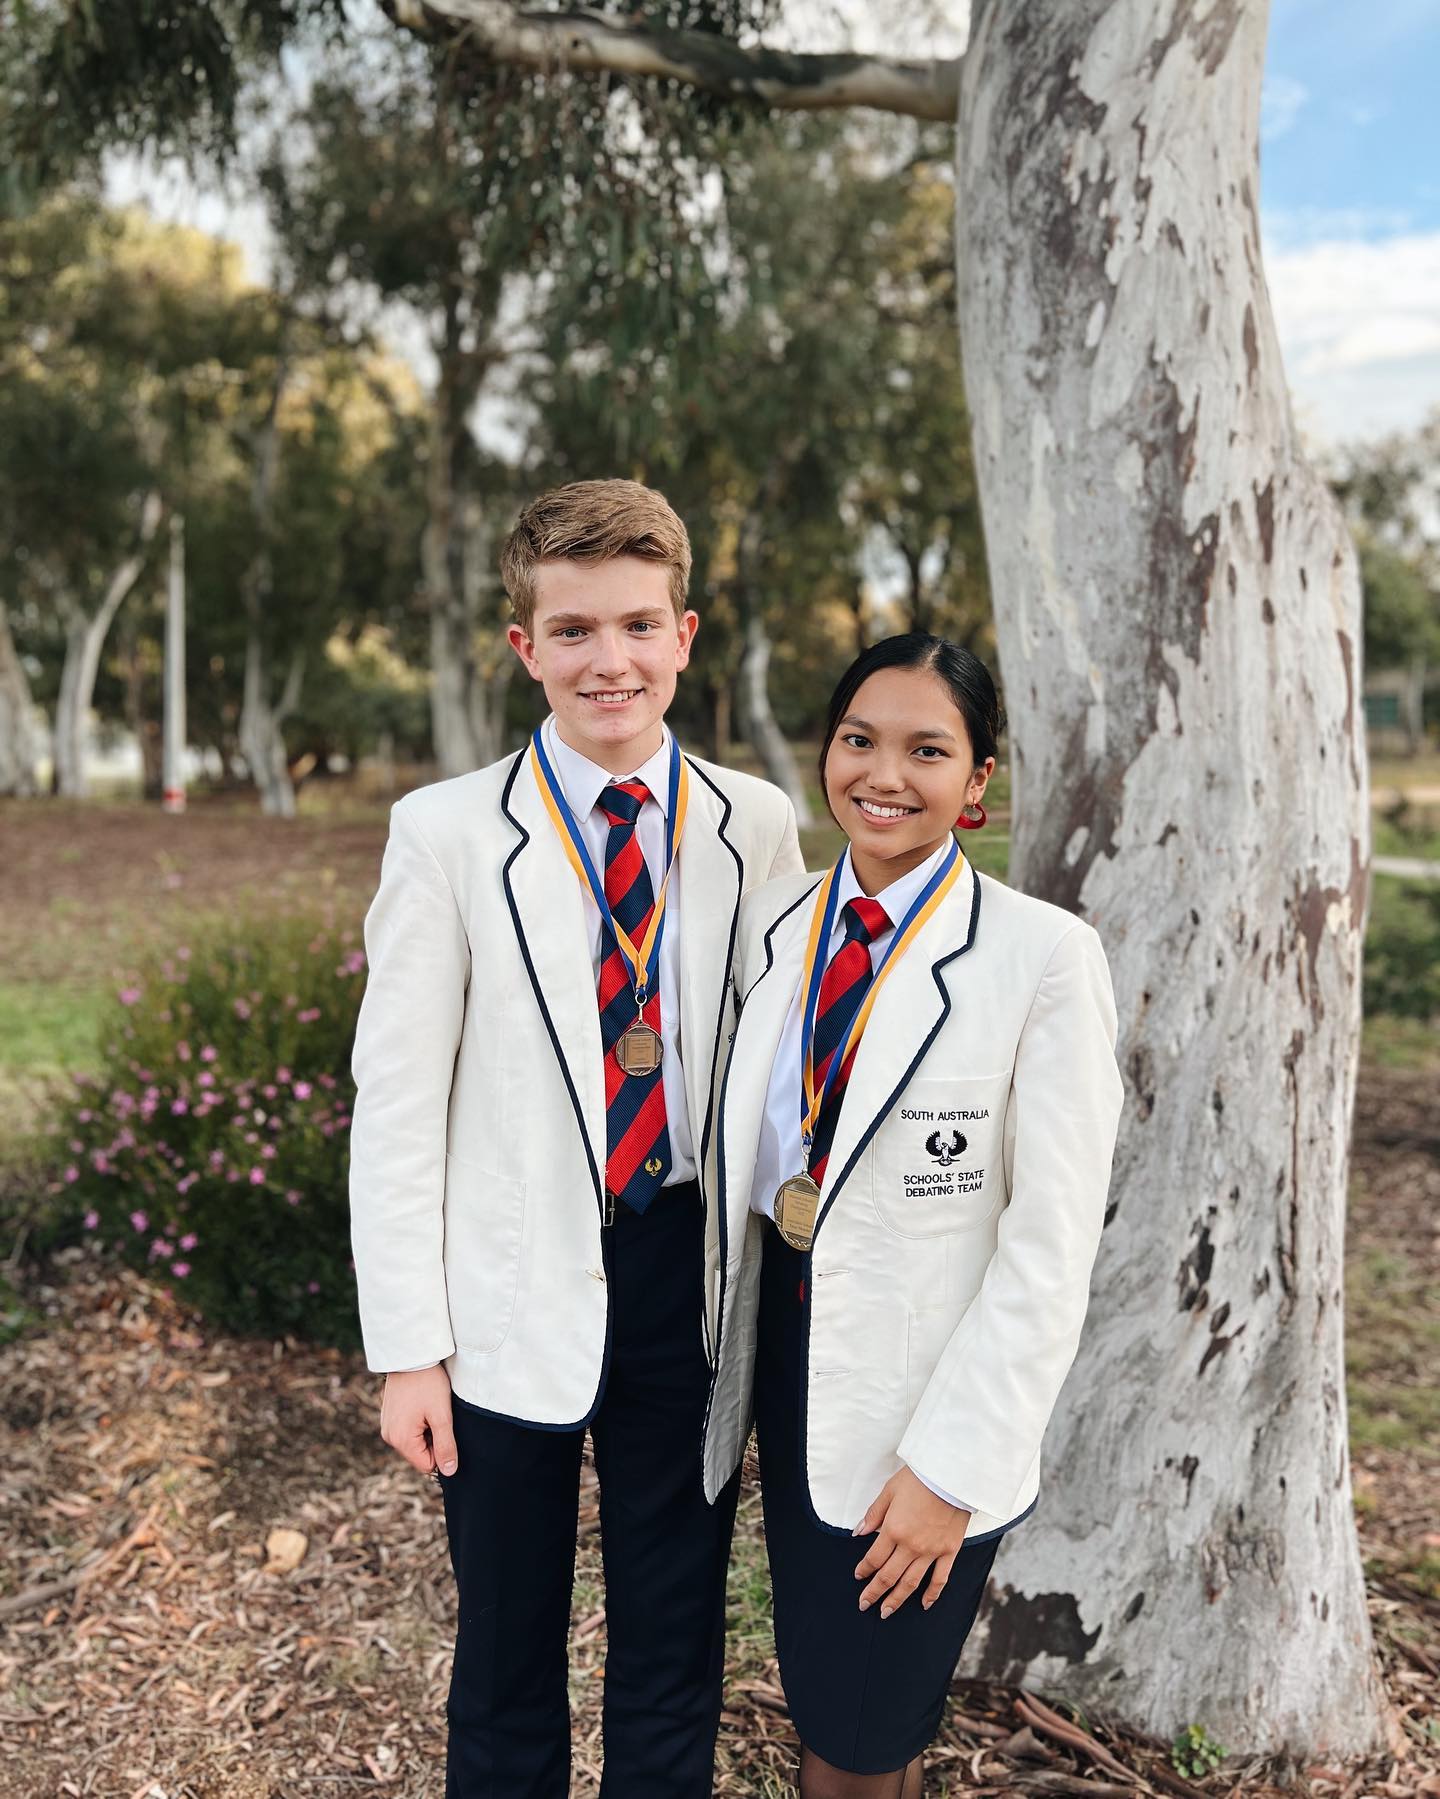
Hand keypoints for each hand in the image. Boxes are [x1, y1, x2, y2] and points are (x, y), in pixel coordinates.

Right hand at [380, 1365, 456, 1477]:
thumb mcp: (442, 1415)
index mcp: (401, 1439)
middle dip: (433, 1439)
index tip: (445, 1428)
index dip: (442, 1451)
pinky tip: (421, 1403)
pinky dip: (418, 1421)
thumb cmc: (428, 1383)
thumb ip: (446, 1446)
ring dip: (426, 1430)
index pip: (427, 1465)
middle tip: (438, 1415)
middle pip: (419, 1454)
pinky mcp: (389, 1415)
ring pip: (414, 1441)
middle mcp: (389, 1436)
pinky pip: (407, 1429)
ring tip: (429, 1407)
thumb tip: (449, 1472)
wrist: (412, 1355)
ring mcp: (387, 1425)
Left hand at [852, 1467, 971, 1617]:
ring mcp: (931, 1551)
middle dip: (874, 1593)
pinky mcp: (949, 1551)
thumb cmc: (918, 1479)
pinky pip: (940, 1579)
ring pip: (911, 1583)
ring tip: (886, 1612)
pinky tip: (924, 1604)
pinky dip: (932, 1594)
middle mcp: (911, 1546)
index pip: (874, 1559)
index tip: (859, 1576)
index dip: (864, 1570)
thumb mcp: (889, 1491)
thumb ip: (874, 1515)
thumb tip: (858, 1532)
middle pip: (888, 1576)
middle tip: (864, 1605)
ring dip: (897, 1600)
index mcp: (893, 1530)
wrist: (951, 1475)